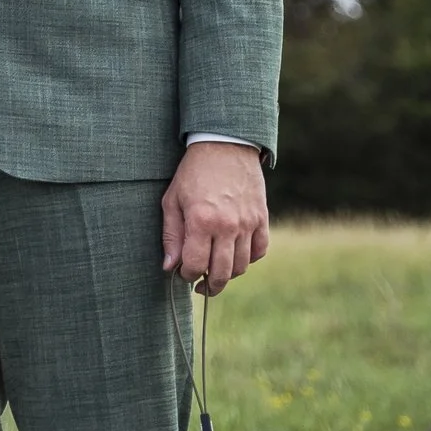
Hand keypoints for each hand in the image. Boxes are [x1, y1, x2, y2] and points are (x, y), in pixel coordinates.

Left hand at [161, 141, 270, 295]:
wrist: (225, 145)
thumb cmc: (193, 172)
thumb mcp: (172, 200)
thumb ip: (171, 235)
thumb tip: (169, 266)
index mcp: (201, 221)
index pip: (195, 266)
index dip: (186, 274)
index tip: (183, 271)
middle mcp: (227, 226)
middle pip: (221, 273)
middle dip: (208, 285)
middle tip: (200, 284)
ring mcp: (247, 223)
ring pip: (241, 266)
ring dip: (227, 274)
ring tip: (216, 270)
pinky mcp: (261, 218)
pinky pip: (260, 250)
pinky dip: (249, 259)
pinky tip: (235, 255)